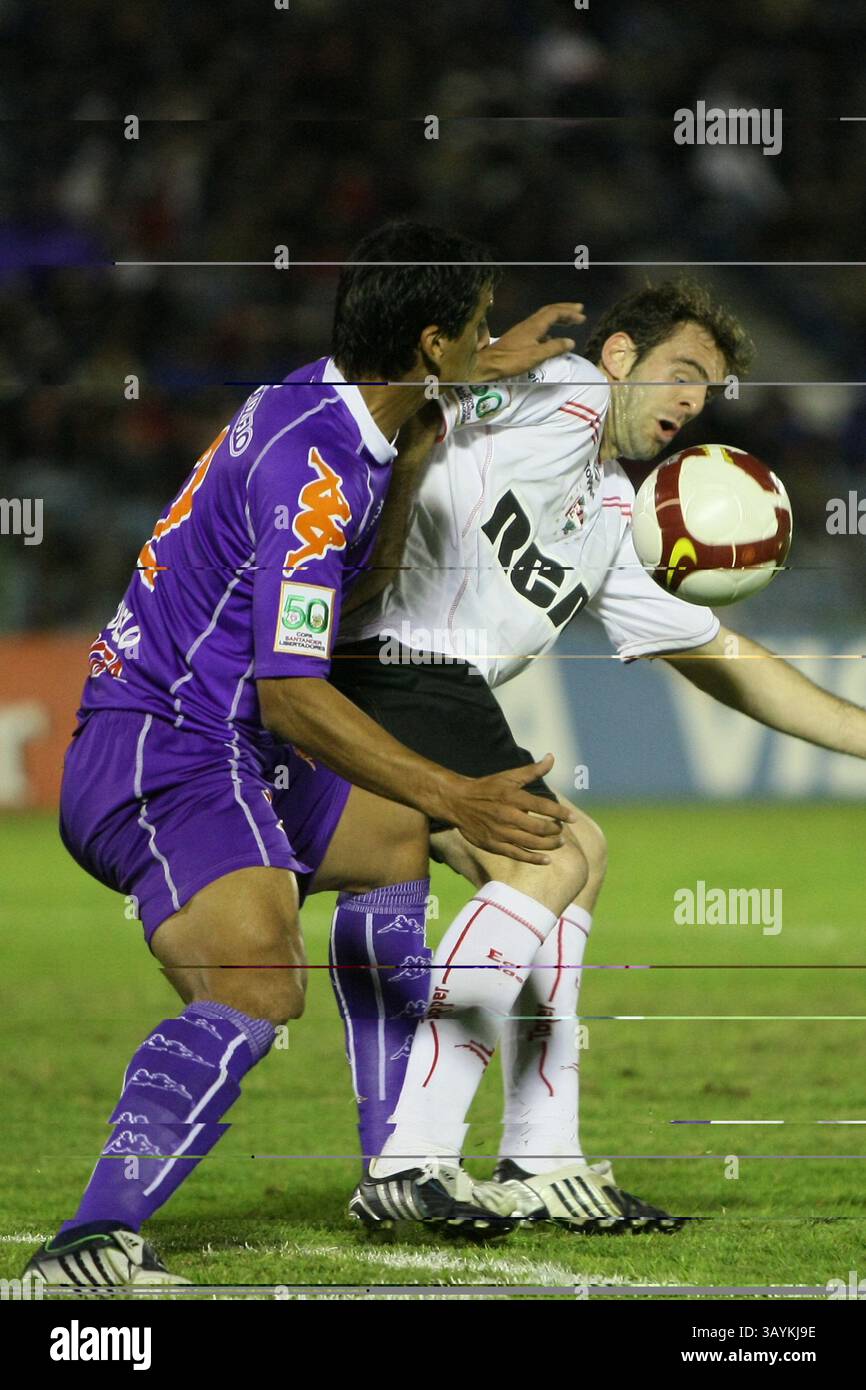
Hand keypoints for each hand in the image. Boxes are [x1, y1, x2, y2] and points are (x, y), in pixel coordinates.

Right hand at [440, 754, 575, 863]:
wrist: (458, 802)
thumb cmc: (487, 788)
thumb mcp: (509, 777)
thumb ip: (532, 770)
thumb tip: (551, 757)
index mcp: (513, 797)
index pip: (543, 806)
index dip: (561, 813)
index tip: (573, 818)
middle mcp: (508, 816)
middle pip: (540, 828)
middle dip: (555, 830)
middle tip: (561, 829)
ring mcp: (501, 832)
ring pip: (531, 843)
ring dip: (549, 845)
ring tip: (559, 842)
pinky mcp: (494, 845)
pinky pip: (518, 854)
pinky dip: (534, 859)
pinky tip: (546, 860)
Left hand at [472, 303, 586, 382]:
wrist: (488, 364)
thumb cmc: (511, 360)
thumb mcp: (536, 355)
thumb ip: (554, 348)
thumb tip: (570, 342)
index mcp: (534, 326)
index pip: (555, 313)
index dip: (569, 313)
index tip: (582, 317)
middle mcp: (529, 324)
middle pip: (549, 311)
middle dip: (564, 309)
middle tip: (578, 310)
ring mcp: (523, 330)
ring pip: (543, 318)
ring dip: (557, 317)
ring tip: (569, 321)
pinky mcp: (519, 337)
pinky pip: (538, 327)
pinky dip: (549, 328)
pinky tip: (552, 338)